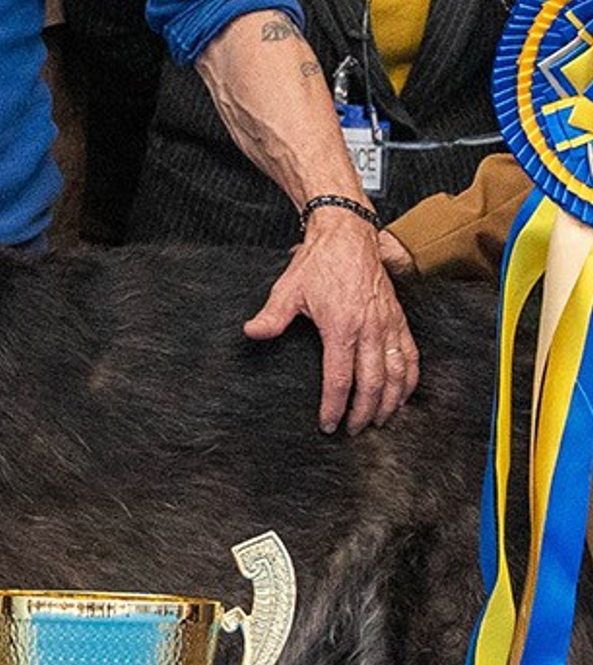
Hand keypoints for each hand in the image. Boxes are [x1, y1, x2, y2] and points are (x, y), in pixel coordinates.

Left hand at [243, 211, 418, 431]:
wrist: (347, 234)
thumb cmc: (318, 262)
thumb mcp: (288, 289)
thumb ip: (271, 317)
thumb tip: (252, 333)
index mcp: (341, 327)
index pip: (340, 379)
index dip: (335, 406)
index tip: (328, 424)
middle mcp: (370, 329)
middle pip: (372, 383)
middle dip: (364, 412)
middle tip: (354, 430)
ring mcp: (388, 324)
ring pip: (397, 373)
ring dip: (390, 401)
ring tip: (380, 420)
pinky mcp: (399, 318)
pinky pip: (411, 354)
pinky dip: (410, 378)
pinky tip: (403, 394)